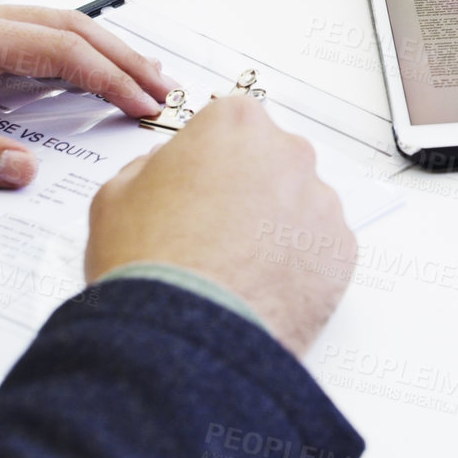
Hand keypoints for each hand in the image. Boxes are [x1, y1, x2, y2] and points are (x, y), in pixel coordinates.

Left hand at [0, 1, 176, 187]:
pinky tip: (77, 67)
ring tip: (139, 75)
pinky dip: (65, 47)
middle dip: (121, 57)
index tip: (146, 106)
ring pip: (48, 23)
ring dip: (98, 48)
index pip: (57, 49)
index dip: (109, 78)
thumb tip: (25, 169)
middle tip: (164, 91)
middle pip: (66, 26)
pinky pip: (24, 31)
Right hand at [86, 96, 353, 355]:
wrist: (188, 334)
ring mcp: (321, 201)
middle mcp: (288, 152)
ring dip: (275, 226)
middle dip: (248, 188)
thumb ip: (146, 167)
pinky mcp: (342, 249)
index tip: (200, 181)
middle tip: (214, 229)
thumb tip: (161, 168)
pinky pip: (320, 246)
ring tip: (236, 266)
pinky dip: (299, 262)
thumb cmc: (150, 263)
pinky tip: (262, 284)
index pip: (230, 123)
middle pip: (270, 160)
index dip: (209, 157)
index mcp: (235, 124)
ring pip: (299, 204)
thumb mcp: (115, 196)